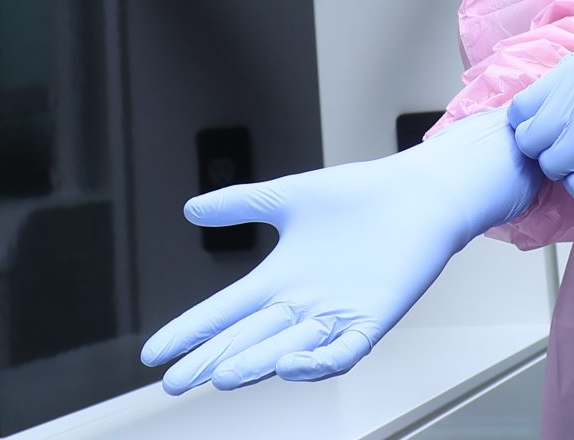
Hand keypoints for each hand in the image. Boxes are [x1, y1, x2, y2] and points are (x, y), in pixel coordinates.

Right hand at [140, 106, 540, 392]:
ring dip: (256, 364)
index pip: (224, 313)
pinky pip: (342, 351)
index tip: (154, 355)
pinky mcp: (372, 318)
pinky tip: (292, 365)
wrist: (419, 192)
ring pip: (287, 349)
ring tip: (221, 375)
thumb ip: (241, 204)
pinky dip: (319, 361)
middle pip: (247, 339)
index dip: (191, 333)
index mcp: (280, 279)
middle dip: (211, 360)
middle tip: (175, 382)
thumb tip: (190, 209)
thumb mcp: (289, 197)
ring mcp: (336, 314)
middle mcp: (303, 304)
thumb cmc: (359, 196)